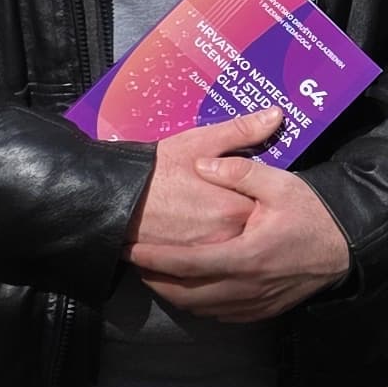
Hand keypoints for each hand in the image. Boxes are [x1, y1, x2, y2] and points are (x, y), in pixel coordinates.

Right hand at [129, 110, 277, 264]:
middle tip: (224, 203)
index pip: (265, 205)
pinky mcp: (186, 269)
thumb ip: (242, 132)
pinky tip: (196, 235)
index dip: (256, 194)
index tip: (246, 188)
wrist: (111, 198)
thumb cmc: (154, 170)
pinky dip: (207, 252)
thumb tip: (275, 117)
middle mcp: (225, 238)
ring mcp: (206, 257)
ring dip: (227, 236)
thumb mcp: (198, 142)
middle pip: (250, 230)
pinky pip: (209, 264)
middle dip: (243, 217)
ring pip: (230, 249)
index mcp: (234, 207)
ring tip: (208, 219)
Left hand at [130, 134, 355, 322]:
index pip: (187, 264)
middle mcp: (246, 287)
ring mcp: (254, 303)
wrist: (347, 246)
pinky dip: (198, 304)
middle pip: (186, 293)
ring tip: (155, 274)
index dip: (154, 258)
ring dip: (173, 293)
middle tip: (135, 263)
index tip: (130, 249)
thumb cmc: (312, 212)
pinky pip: (220, 315)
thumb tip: (202, 164)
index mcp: (246, 256)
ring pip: (200, 308)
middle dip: (155, 279)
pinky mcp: (262, 311)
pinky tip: (190, 289)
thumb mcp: (280, 183)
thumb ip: (240, 171)